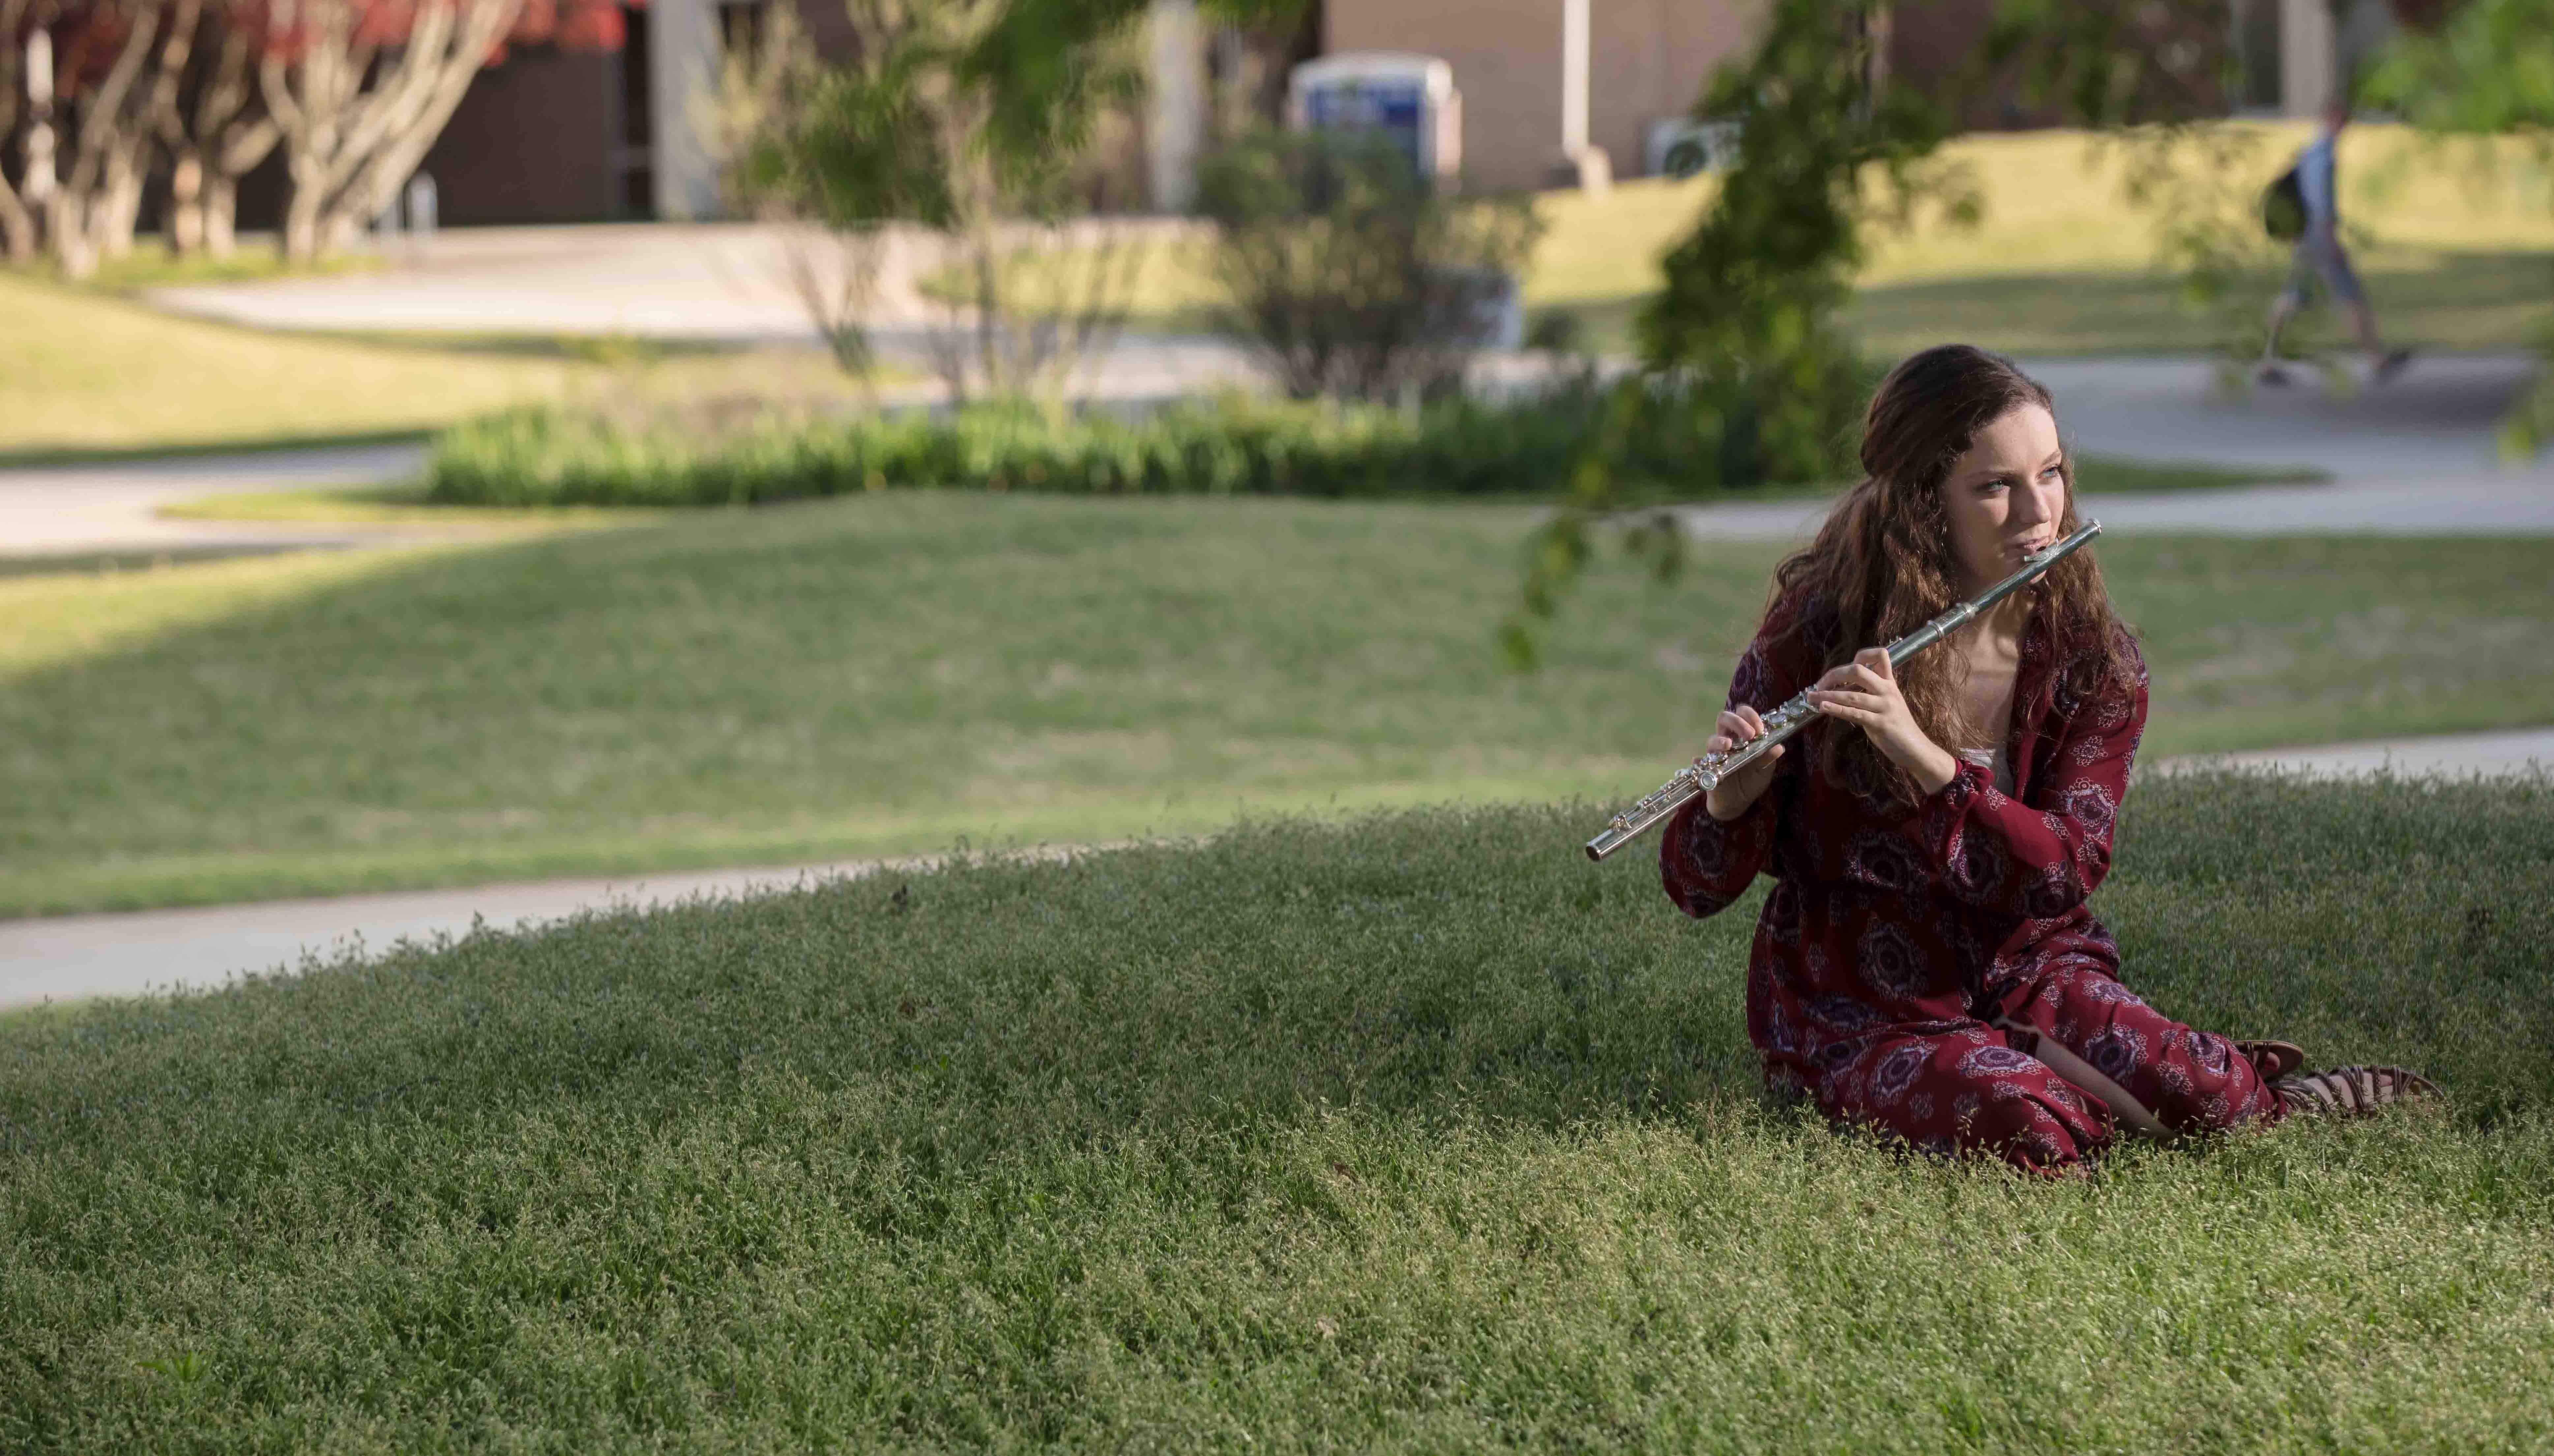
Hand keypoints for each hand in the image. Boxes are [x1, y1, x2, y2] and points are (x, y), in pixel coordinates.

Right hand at [1702, 705, 1785, 820]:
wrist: (1737, 803)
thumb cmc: (1750, 783)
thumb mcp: (1764, 771)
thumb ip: (1768, 758)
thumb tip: (1778, 747)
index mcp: (1742, 736)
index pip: (1742, 715)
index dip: (1750, 716)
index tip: (1759, 728)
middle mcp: (1727, 740)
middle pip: (1724, 718)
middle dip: (1737, 722)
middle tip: (1749, 734)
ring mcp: (1716, 754)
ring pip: (1711, 739)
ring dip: (1719, 740)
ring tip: (1728, 746)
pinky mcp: (1706, 768)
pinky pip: (1698, 762)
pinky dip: (1699, 760)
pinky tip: (1701, 762)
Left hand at [1806, 649, 1957, 791]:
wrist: (1916, 749)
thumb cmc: (1898, 727)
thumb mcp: (1887, 702)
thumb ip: (1871, 691)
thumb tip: (1843, 686)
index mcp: (1889, 683)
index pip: (1880, 655)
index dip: (1861, 655)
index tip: (1843, 667)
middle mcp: (1887, 691)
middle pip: (1858, 670)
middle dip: (1834, 675)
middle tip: (1818, 685)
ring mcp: (1885, 706)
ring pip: (1852, 695)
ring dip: (1827, 695)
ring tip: (1811, 697)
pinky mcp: (1880, 723)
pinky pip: (1855, 713)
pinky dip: (1836, 709)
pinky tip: (1823, 707)